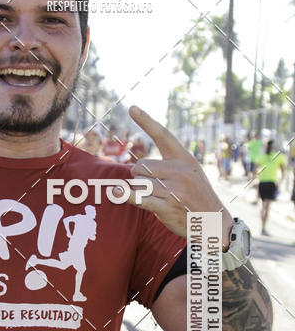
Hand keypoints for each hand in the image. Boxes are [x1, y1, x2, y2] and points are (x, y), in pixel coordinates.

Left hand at [124, 106, 232, 245]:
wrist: (213, 222)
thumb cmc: (195, 195)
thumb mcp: (189, 172)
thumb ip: (165, 166)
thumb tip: (134, 169)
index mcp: (184, 158)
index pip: (162, 134)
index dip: (146, 121)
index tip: (132, 107)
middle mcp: (179, 171)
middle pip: (140, 166)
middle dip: (139, 176)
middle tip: (155, 186)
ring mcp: (173, 190)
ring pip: (138, 184)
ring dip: (140, 191)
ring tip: (159, 198)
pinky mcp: (166, 207)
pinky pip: (140, 198)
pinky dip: (127, 196)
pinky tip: (116, 192)